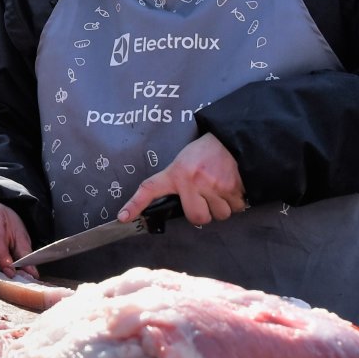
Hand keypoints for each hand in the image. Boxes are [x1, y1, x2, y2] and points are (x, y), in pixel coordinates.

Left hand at [121, 133, 244, 226]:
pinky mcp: (233, 188)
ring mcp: (214, 186)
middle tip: (205, 199)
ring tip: (220, 189)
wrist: (232, 140)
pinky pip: (235, 208)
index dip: (135, 204)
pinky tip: (232, 187)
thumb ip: (178, 182)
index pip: (150, 189)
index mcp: (177, 173)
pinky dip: (235, 202)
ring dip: (221, 207)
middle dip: (203, 213)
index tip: (123, 217)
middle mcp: (193, 181)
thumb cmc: (206, 152)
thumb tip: (176, 205)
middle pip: (196, 217)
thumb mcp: (184, 162)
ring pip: (219, 215)